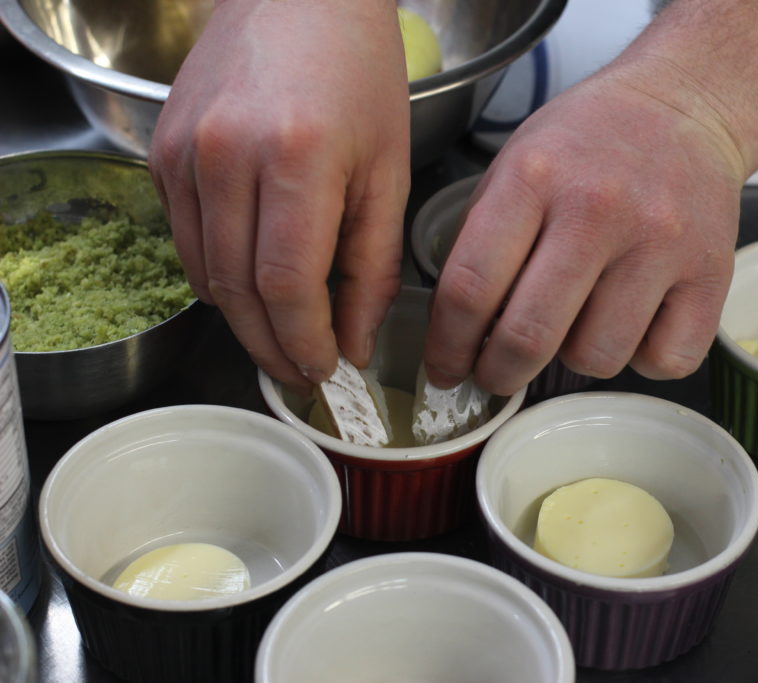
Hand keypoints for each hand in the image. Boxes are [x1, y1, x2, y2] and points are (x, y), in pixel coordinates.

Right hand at [149, 0, 409, 388]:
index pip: (288, 285)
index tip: (327, 367)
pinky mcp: (161, 151)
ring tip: (282, 337)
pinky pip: (185, 238)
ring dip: (244, 319)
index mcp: (297, 157)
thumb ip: (374, 264)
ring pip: (204, 272)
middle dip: (273, 345)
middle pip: (239, 289)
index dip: (306, 341)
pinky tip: (251, 283)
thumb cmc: (358, 73)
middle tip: (303, 370)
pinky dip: (217, 274)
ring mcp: (184, 152)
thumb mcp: (388, 170)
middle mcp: (227, 154)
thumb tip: (355, 340)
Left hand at [422, 57, 745, 395]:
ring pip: (596, 358)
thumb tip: (458, 332)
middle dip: (499, 373)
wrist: (686, 105)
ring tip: (580, 320)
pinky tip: (634, 323)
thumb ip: (482, 241)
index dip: (448, 345)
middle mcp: (599, 209)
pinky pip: (665, 361)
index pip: (470, 287)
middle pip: (529, 336)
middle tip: (496, 374)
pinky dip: (642, 358)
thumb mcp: (516, 163)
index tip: (446, 368)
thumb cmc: (591, 142)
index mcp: (534, 176)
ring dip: (576, 357)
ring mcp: (661, 243)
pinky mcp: (712, 273)